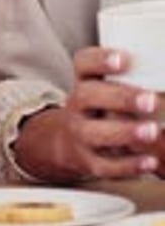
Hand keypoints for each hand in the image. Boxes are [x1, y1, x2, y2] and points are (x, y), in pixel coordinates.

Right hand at [14, 47, 159, 182]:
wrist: (70, 140)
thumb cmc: (102, 106)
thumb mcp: (108, 87)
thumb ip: (131, 81)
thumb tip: (163, 84)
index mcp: (85, 80)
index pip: (83, 63)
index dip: (99, 59)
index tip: (123, 59)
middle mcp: (77, 104)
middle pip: (87, 96)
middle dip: (120, 98)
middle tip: (150, 100)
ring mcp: (79, 133)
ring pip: (94, 133)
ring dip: (125, 132)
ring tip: (152, 131)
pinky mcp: (88, 161)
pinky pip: (105, 166)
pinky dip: (128, 165)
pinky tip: (150, 161)